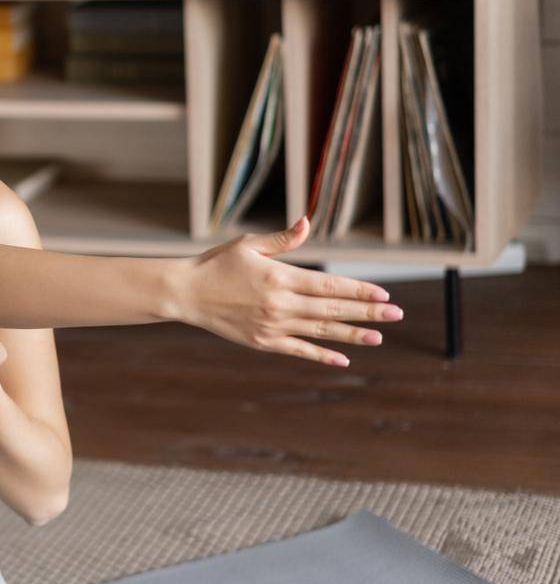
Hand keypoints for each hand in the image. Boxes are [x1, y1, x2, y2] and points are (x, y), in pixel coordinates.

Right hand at [177, 216, 401, 366]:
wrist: (186, 293)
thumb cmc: (217, 264)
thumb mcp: (248, 245)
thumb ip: (282, 240)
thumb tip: (307, 223)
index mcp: (280, 277)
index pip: (330, 284)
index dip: (359, 290)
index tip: (383, 294)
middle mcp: (280, 303)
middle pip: (332, 308)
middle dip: (367, 312)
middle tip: (396, 314)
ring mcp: (272, 325)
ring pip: (321, 330)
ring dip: (352, 334)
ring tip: (378, 337)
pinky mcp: (263, 341)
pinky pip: (298, 350)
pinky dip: (321, 355)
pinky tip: (342, 359)